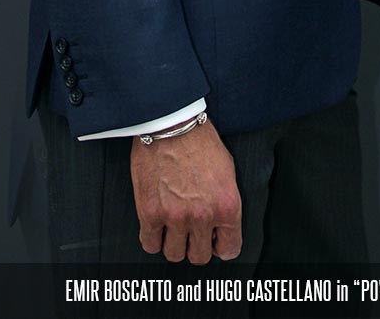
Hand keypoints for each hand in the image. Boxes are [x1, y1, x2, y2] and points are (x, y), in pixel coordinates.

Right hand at [130, 119, 241, 263]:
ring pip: (175, 254)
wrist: (171, 122)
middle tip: (191, 229)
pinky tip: (156, 224)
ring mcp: (175, 217)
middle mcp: (203, 216)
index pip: (229, 249)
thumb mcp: (227, 171)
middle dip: (196, 244)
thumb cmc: (199, 140)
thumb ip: (225, 202)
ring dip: (174, 242)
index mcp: (227, 206)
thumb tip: (222, 225)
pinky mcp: (150, 213)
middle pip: (200, 256)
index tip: (214, 240)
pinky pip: (150, 244)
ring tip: (173, 225)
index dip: (221, 245)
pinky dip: (153, 238)